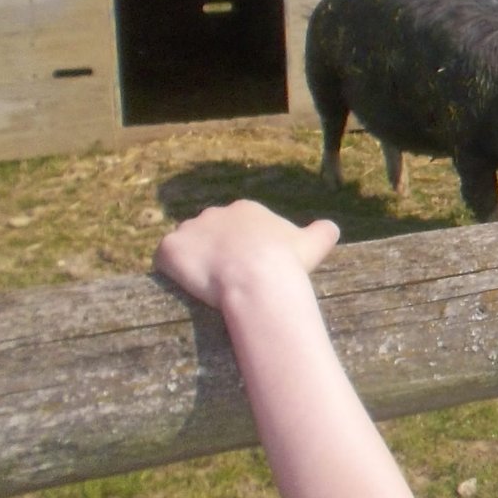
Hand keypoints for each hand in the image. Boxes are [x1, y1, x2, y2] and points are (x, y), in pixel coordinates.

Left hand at [154, 201, 339, 307]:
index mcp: (246, 209)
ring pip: (187, 245)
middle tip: (228, 278)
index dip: (243, 247)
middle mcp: (215, 212)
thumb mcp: (315, 242)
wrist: (258, 279)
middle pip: (210, 232)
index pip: (238, 225)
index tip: (249, 267)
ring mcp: (190, 229)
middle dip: (216, 251)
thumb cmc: (288, 262)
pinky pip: (165, 259)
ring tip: (205, 286)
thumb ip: (323, 231)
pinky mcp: (170, 248)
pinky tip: (186, 288)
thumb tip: (331, 227)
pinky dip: (171, 271)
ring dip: (193, 261)